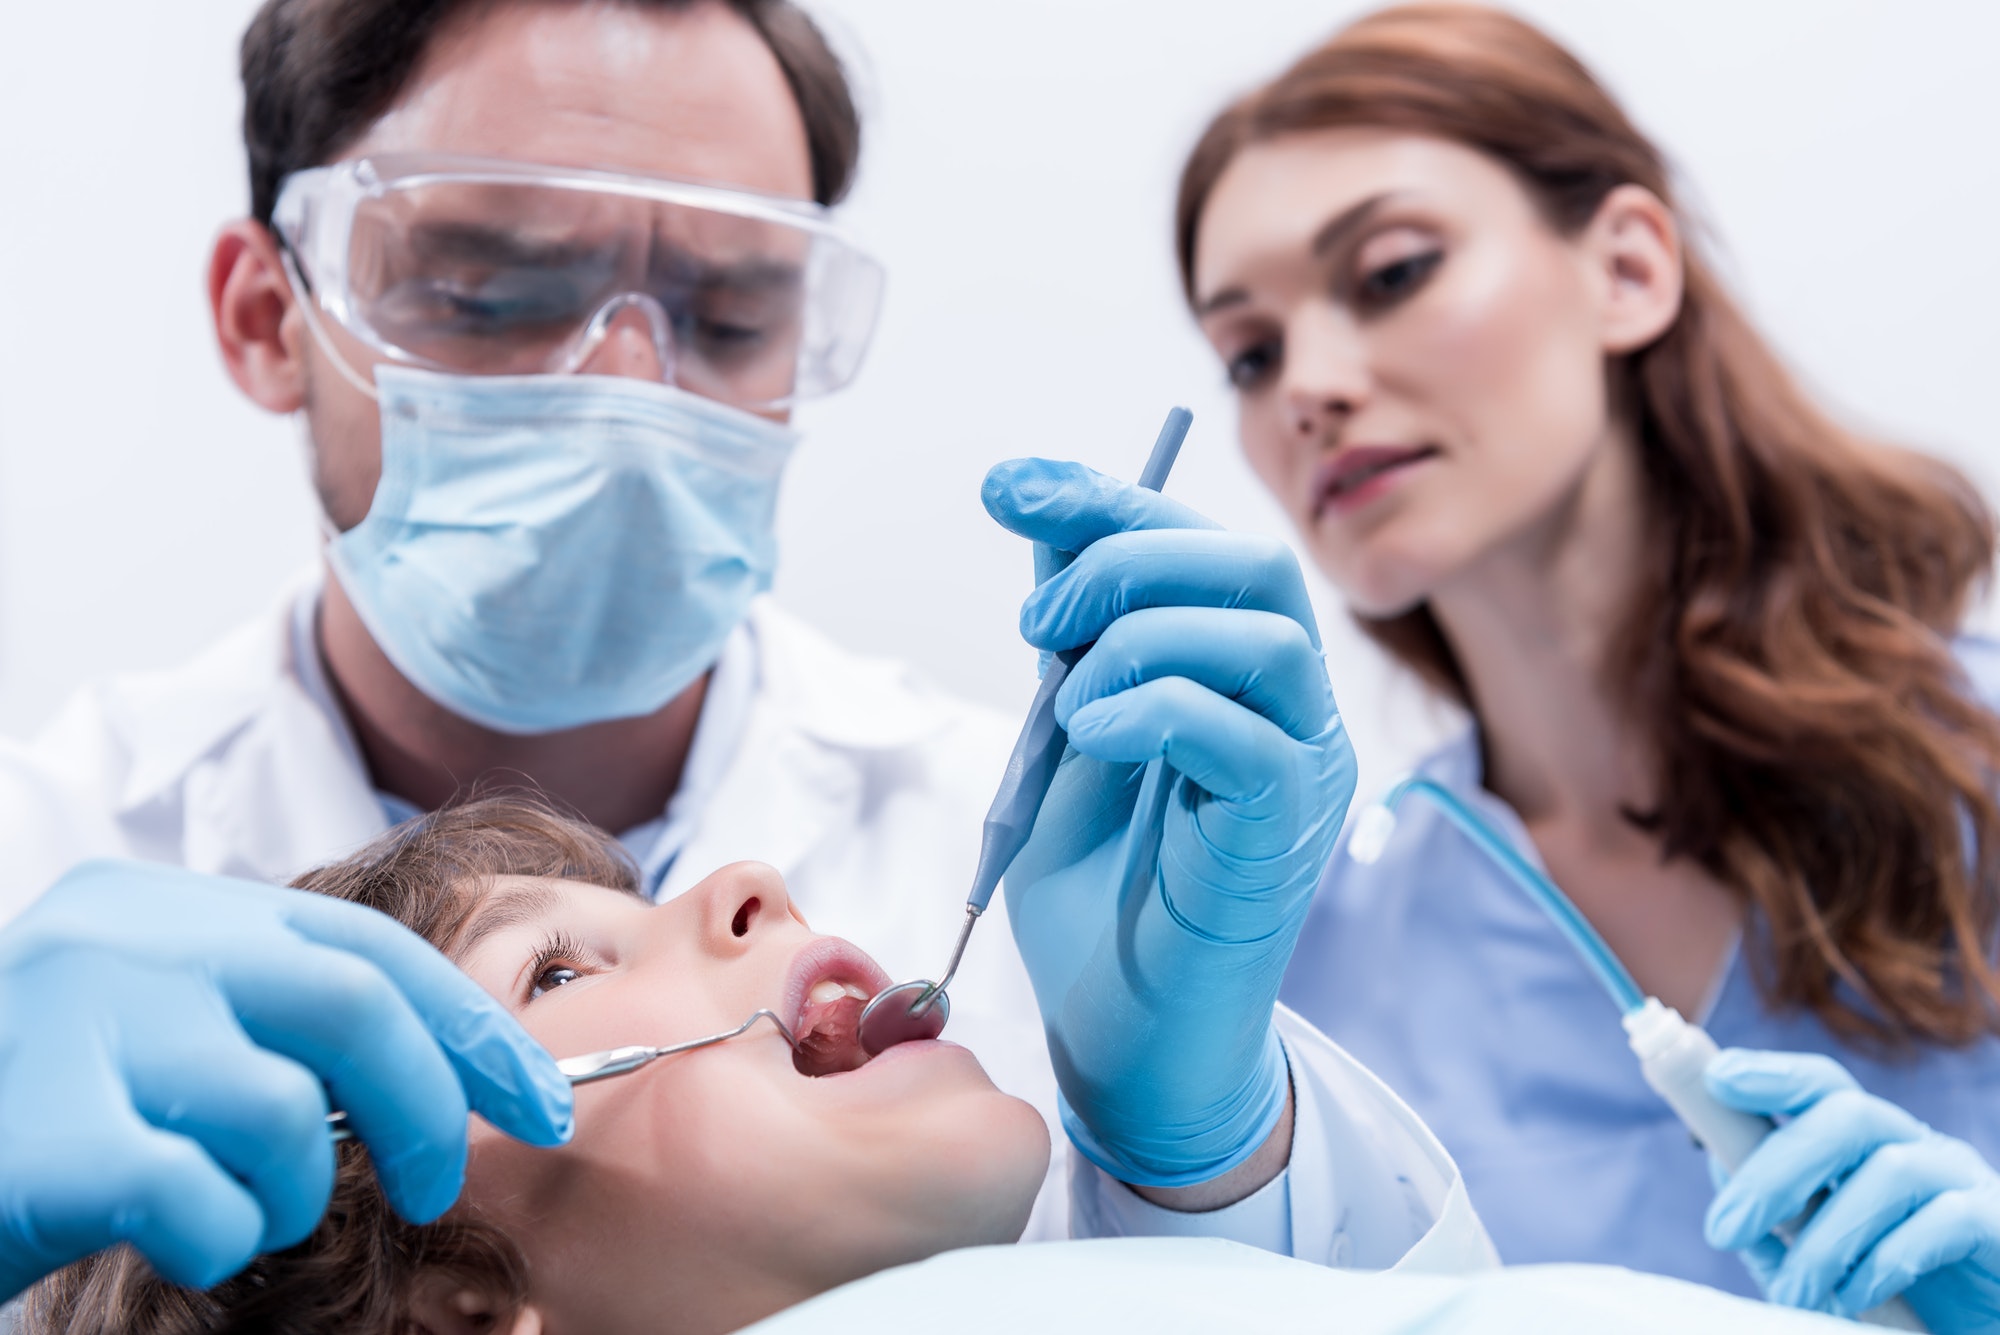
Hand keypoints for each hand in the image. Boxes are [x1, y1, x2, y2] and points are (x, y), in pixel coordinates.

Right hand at [0, 859, 573, 1300]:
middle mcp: (125, 941)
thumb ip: (271, 1019)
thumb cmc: (46, 1111)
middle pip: (350, 1007)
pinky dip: (218, 1236)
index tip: (545, 1102)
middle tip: (443, 1187)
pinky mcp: (41, 1131)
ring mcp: (76, 1026)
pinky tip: (176, 1235)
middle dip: (431, 1104)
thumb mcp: (163, 1031)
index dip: (471, 1029)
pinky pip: (199, 1198)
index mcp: (168, 908)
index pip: (366, 950)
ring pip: (282, 1114)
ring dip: (290, 1188)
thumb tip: (448, 1072)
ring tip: (233, 1206)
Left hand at [982, 457, 1353, 1187]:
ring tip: (1067, 698)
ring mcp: (1299, 771)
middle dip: (1127, 556)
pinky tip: (1091, 738)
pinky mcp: (1283, 835)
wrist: (1123, 1035)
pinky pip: (1248, 735)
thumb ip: (1075, 642)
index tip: (1007, 484)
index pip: (1199, 546)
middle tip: (1039, 619)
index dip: (1104, 497)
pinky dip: (1154, 709)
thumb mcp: (1067, 738)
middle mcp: (1287, 711)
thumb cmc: (1100, 898)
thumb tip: (1047, 526)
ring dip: (1139, 634)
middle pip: (1251, 564)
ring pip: (1264, 633)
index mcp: (1238, 677)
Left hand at [1704, 1048, 1999, 1330]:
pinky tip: (1855, 1295)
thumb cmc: (1899, 1297)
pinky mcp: (1999, 1222)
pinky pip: (1947, 1219)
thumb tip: (1718, 1163)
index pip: (1823, 1085)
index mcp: (1870, 1145)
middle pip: (1847, 1116)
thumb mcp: (1822, 1256)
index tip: (1717, 1079)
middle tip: (1722, 1228)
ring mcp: (1962, 1179)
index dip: (1772, 1073)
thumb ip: (1776, 1218)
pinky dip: (1889, 1257)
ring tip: (1793, 1294)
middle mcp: (1917, 1147)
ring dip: (1828, 1236)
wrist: (1979, 1331)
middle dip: (1775, 1169)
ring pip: (1891, 1170)